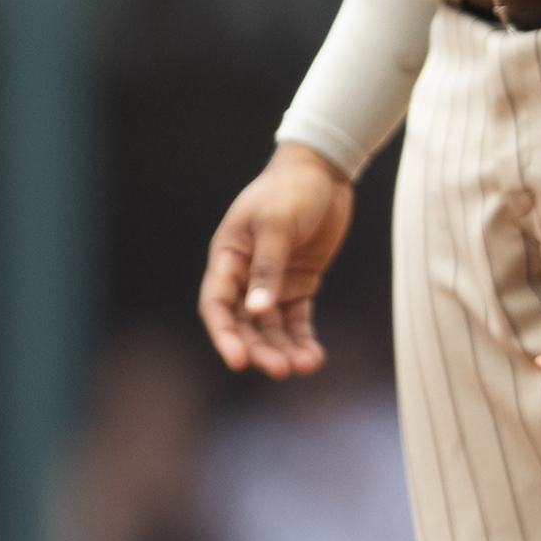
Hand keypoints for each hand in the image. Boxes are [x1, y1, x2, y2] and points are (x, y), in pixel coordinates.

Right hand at [201, 142, 355, 375]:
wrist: (324, 171)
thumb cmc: (291, 190)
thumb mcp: (277, 223)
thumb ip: (268, 267)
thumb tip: (258, 311)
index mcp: (228, 257)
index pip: (217, 304)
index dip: (224, 334)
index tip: (238, 361)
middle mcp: (245, 274)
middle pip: (245, 323)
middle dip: (260, 348)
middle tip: (280, 370)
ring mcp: (272, 281)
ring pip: (272, 326)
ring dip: (284, 348)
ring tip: (304, 366)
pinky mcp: (298, 283)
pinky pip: (297, 319)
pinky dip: (303, 338)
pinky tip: (314, 357)